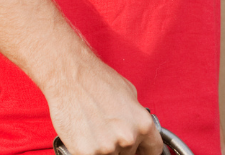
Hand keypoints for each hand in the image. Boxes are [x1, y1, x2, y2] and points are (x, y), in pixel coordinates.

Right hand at [45, 51, 161, 154]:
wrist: (72, 77)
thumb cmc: (100, 81)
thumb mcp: (130, 95)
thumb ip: (136, 118)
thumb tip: (139, 132)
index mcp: (143, 123)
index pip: (153, 150)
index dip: (145, 150)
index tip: (139, 150)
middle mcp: (128, 137)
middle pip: (129, 154)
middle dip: (121, 145)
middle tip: (109, 129)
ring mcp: (107, 148)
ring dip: (104, 149)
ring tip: (95, 129)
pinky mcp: (86, 153)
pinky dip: (88, 151)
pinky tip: (85, 136)